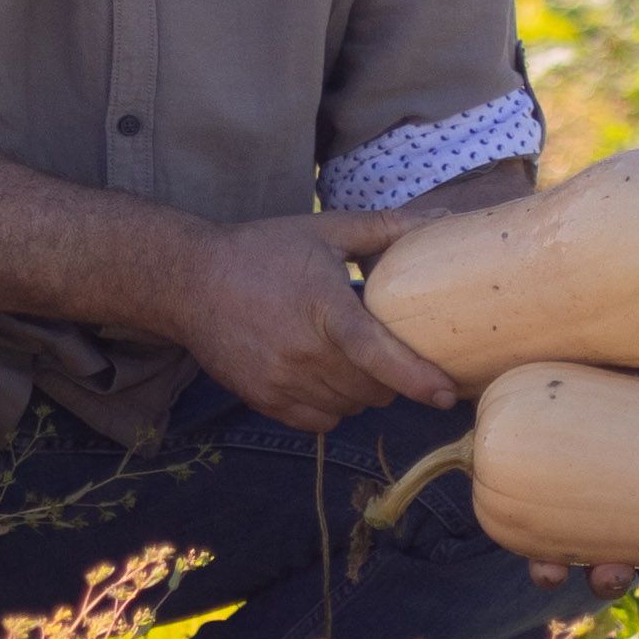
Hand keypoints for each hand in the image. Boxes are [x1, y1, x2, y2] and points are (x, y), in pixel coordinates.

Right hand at [160, 208, 459, 432]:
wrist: (190, 282)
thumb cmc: (264, 250)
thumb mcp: (326, 231)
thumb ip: (386, 228)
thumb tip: (443, 217)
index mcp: (325, 308)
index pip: (379, 355)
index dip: (418, 379)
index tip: (448, 394)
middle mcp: (304, 352)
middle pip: (372, 389)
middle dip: (391, 377)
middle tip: (385, 351)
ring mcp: (282, 381)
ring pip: (349, 408)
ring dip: (362, 392)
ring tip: (352, 360)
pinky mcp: (264, 400)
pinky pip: (319, 422)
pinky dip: (332, 407)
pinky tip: (325, 378)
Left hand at [527, 357, 638, 602]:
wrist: (531, 347)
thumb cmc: (607, 356)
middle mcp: (629, 504)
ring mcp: (584, 513)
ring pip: (604, 567)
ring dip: (610, 582)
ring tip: (608, 577)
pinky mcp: (535, 511)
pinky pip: (546, 556)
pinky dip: (550, 569)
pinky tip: (549, 571)